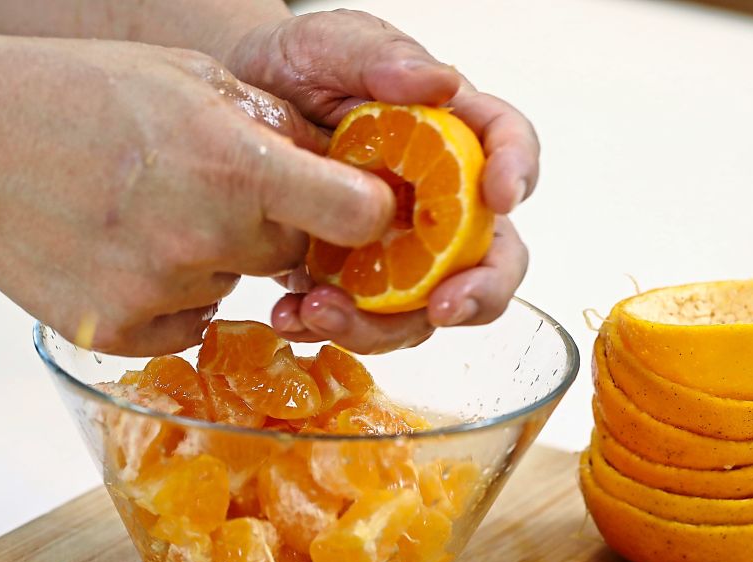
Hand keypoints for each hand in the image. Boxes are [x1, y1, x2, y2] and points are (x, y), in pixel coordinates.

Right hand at [0, 39, 394, 355]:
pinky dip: (167, 297)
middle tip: (208, 188)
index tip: (352, 208)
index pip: (357, 214)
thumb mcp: (187, 77)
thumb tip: (329, 161)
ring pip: (231, 285)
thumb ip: (269, 123)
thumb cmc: (69, 95)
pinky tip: (122, 249)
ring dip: (210, 258)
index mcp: (234, 163)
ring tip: (145, 210)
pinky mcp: (121, 332)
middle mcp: (205, 237)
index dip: (362, 211)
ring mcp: (160, 292)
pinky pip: (184, 324)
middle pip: (289, 253)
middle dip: (268, 225)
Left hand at [225, 10, 539, 353]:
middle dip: (479, 292)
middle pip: (489, 257)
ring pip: (421, 308)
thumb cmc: (296, 66)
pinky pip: (357, 320)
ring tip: (323, 312)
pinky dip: (327, 327)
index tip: (501, 196)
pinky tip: (291, 316)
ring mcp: (394, 246)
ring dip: (382, 327)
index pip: (506, 146)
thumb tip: (437, 82)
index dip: (516, 172)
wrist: (235, 102)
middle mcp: (434, 199)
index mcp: (449, 132)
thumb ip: (382, 55)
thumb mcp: (332, 43)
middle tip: (444, 307)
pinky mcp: (347, 277)